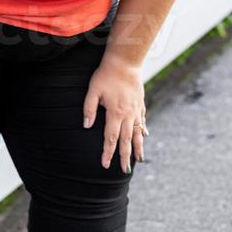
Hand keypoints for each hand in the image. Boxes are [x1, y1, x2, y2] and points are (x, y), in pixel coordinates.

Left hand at [82, 55, 148, 171]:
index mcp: (115, 113)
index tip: (105, 165)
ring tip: (138, 160)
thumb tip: (86, 126)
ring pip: (137, 133)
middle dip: (124, 157)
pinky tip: (145, 136)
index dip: (108, 153)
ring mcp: (136, 109)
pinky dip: (143, 130)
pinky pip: (142, 120)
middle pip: (126, 140)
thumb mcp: (93, 90)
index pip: (111, 138)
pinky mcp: (140, 103)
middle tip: (124, 170)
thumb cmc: (106, 74)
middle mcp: (128, 115)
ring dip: (138, 147)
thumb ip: (89, 109)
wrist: (125, 61)